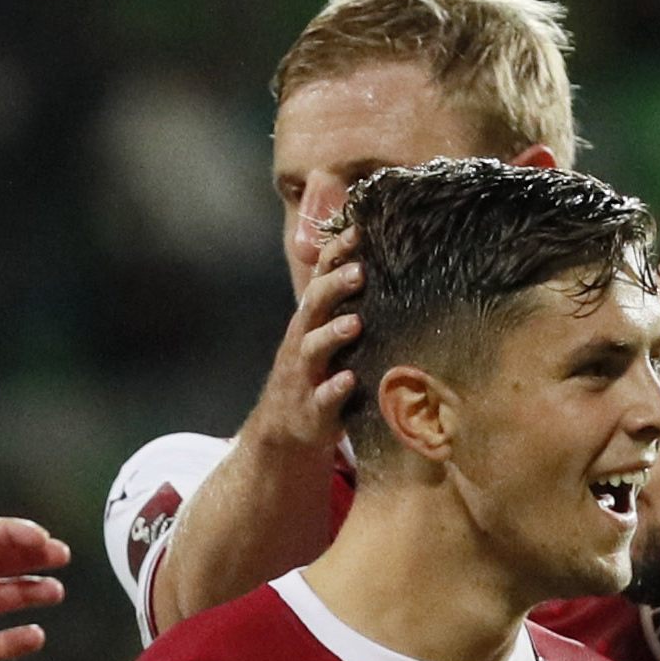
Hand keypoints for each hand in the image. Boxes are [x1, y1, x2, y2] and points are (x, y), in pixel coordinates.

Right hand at [243, 231, 363, 455]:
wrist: (283, 430)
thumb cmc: (314, 374)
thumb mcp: (322, 336)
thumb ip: (343, 306)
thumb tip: (376, 264)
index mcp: (310, 320)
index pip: (320, 277)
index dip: (336, 253)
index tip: (359, 230)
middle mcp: (303, 341)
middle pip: (314, 306)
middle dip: (334, 286)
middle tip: (360, 271)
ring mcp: (305, 375)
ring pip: (313, 349)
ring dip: (332, 334)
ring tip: (355, 323)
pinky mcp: (313, 410)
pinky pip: (322, 398)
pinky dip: (334, 389)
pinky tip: (348, 380)